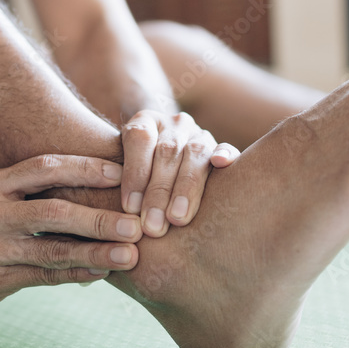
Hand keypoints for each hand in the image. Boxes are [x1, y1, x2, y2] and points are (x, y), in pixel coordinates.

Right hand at [0, 155, 141, 309]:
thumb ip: (28, 190)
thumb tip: (88, 180)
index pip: (44, 168)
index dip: (84, 167)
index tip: (122, 170)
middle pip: (54, 212)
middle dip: (99, 218)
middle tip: (137, 222)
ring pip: (52, 251)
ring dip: (95, 253)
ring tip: (130, 254)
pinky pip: (42, 278)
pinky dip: (74, 275)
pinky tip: (101, 273)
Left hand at [121, 110, 238, 237]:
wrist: (162, 161)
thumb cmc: (136, 176)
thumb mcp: (122, 170)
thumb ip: (121, 184)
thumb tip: (124, 215)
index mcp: (146, 121)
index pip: (140, 138)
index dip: (135, 172)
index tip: (130, 207)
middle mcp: (174, 124)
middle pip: (168, 152)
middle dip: (159, 191)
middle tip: (153, 226)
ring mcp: (199, 134)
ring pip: (196, 154)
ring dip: (186, 188)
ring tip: (177, 218)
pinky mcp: (220, 147)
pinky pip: (227, 148)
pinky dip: (225, 155)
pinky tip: (221, 164)